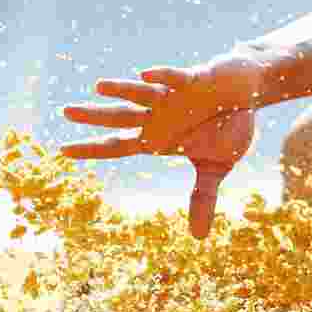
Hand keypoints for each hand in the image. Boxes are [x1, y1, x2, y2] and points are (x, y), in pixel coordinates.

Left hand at [60, 57, 258, 237]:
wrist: (248, 93)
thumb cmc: (227, 127)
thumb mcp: (216, 167)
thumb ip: (203, 197)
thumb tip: (198, 238)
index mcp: (157, 138)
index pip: (117, 145)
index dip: (92, 149)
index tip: (63, 151)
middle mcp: (158, 116)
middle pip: (120, 117)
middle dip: (94, 116)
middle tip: (65, 112)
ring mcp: (173, 97)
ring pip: (141, 94)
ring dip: (122, 90)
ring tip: (99, 87)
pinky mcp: (194, 79)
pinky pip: (175, 78)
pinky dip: (161, 76)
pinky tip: (144, 74)